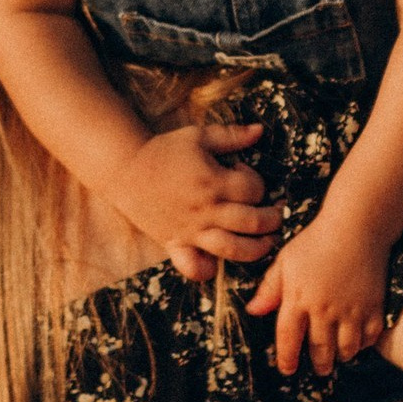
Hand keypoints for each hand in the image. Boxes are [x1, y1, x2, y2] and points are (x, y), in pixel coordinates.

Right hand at [111, 121, 280, 277]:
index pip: (253, 189)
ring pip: (233, 249)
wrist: (125, 167)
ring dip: (257, 249)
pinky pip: (194, 267)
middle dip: (272, 219)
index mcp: (214, 181)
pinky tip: (217, 263)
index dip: (258, 182)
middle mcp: (206, 209)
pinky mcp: (175, 243)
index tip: (245, 173)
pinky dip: (208, 270)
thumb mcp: (198, 136)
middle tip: (277, 215)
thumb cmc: (164, 150)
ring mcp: (191, 230)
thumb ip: (231, 135)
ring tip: (267, 243)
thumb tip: (259, 131)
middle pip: (252, 222)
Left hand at [246, 212, 387, 373]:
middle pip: (320, 351)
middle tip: (318, 368)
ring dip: (340, 357)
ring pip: (346, 350)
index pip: (288, 339)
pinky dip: (363, 345)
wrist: (355, 227)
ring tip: (337, 356)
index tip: (287, 369)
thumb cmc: (315, 241)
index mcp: (298, 298)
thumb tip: (253, 311)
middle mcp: (324, 310)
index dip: (286, 359)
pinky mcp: (374, 308)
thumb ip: (270, 288)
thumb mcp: (286, 260)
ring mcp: (351, 311)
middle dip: (318, 364)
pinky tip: (357, 341)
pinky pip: (369, 339)